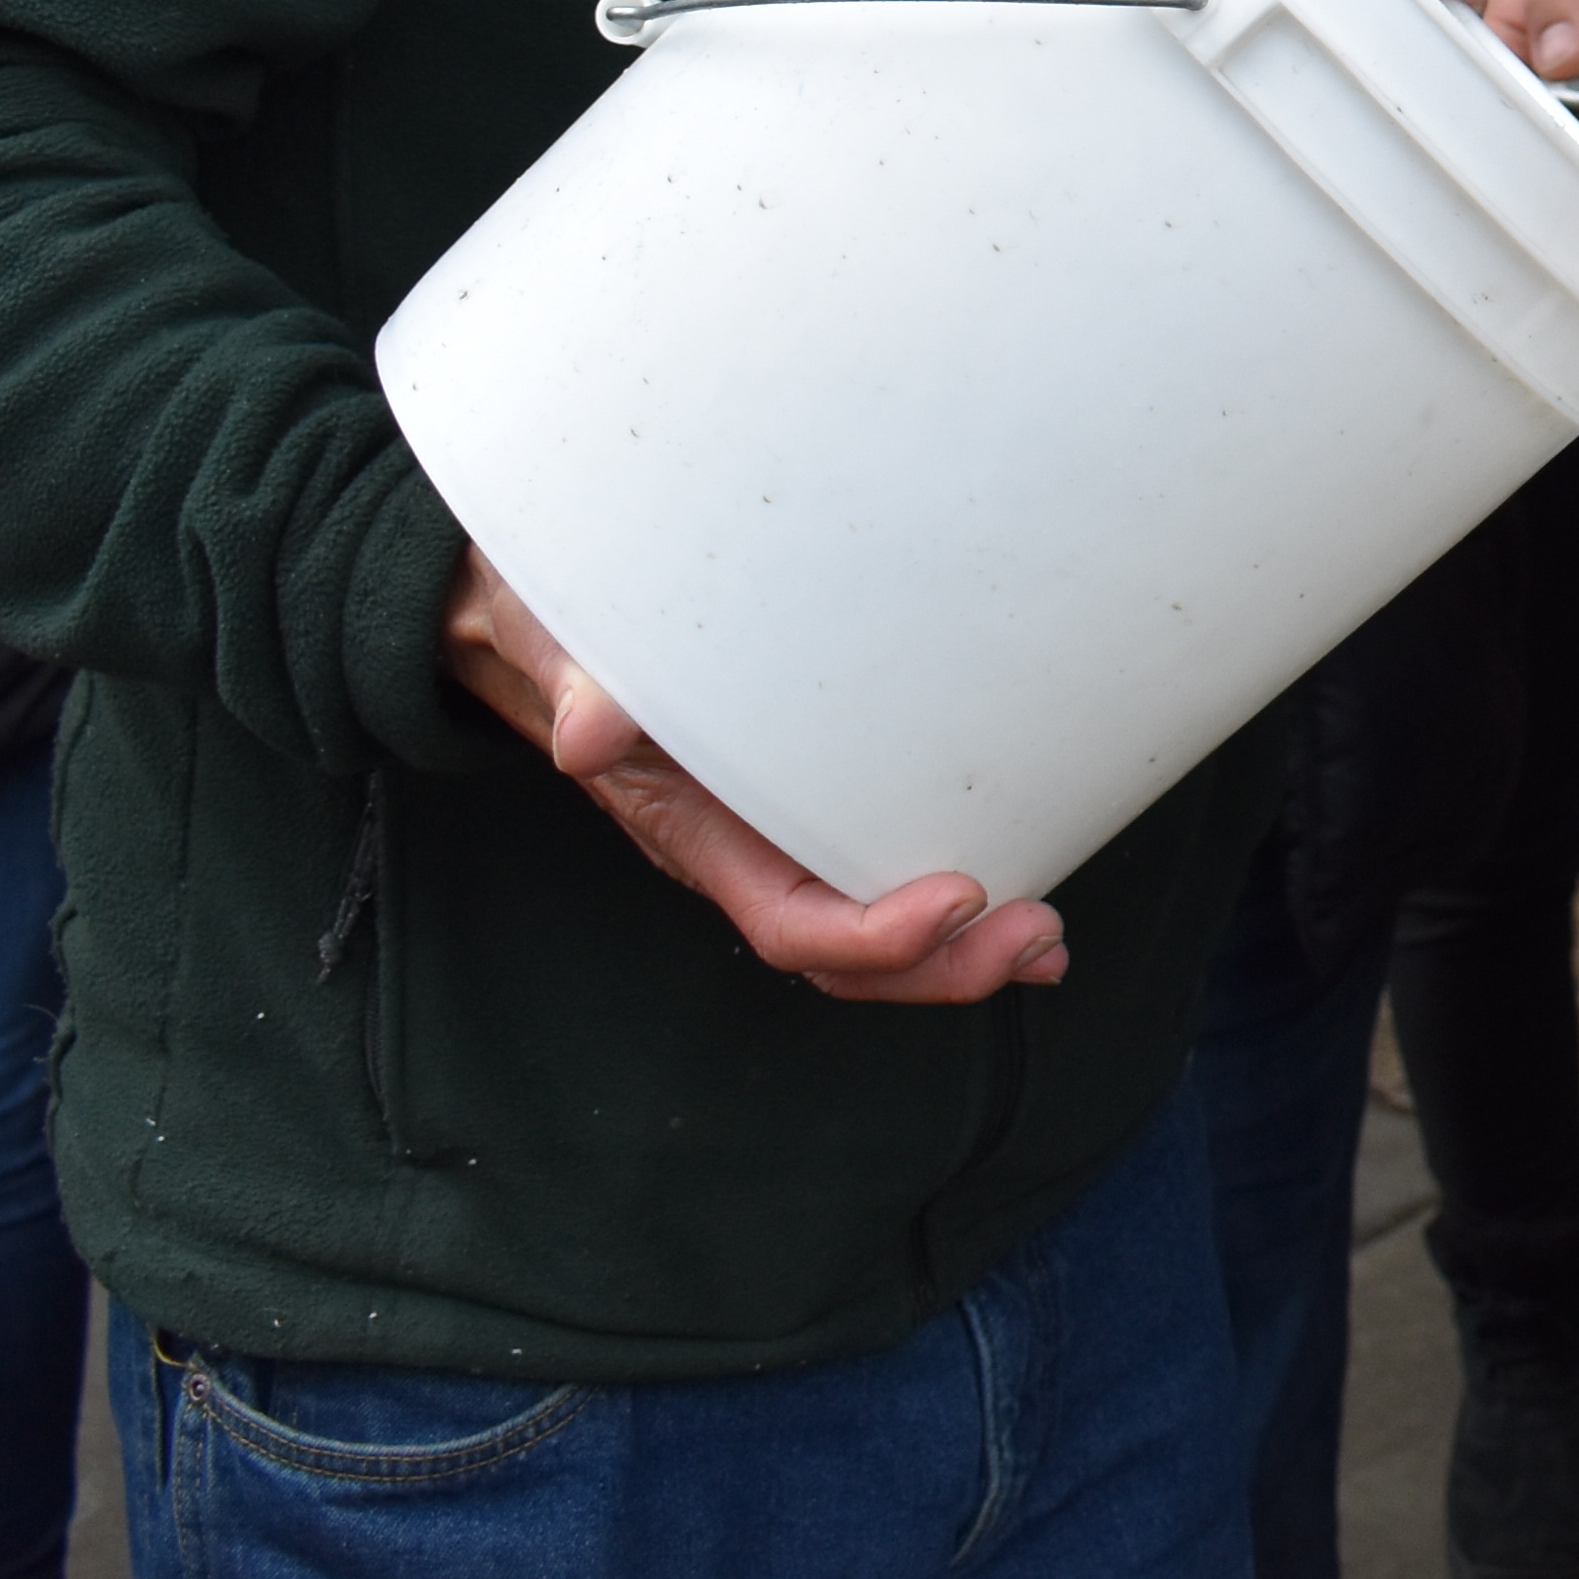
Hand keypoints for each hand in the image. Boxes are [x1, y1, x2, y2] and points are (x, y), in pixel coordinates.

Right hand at [438, 548, 1071, 1001]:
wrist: (532, 613)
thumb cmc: (553, 626)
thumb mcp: (557, 644)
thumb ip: (575, 686)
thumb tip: (590, 730)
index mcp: (692, 832)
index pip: (788, 921)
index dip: (873, 935)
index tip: (956, 899)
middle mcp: (744, 848)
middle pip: (848, 955)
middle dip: (944, 965)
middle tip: (1038, 938)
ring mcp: (782, 828)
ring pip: (874, 924)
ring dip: (964, 947)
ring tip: (1047, 941)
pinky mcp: (814, 790)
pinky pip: (883, 863)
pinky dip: (957, 897)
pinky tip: (1028, 883)